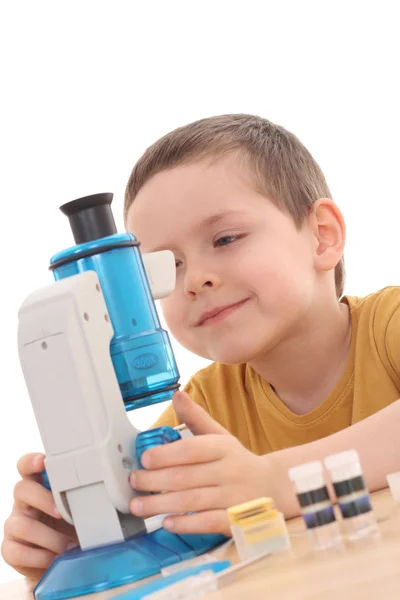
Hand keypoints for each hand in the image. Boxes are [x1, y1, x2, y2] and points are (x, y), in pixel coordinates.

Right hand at [1, 453, 77, 579]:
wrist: (64, 559)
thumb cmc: (74, 525)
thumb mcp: (82, 507)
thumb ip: (89, 494)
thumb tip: (111, 492)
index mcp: (40, 485)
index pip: (27, 466)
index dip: (32, 461)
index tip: (43, 462)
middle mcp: (24, 502)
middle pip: (21, 489)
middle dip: (43, 500)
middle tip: (62, 513)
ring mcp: (15, 524)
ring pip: (21, 524)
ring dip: (48, 537)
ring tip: (68, 546)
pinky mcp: (10, 549)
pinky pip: (16, 552)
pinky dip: (39, 558)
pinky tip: (54, 559)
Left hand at [129, 392, 267, 535]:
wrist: (274, 487)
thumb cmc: (237, 460)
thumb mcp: (220, 436)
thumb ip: (196, 418)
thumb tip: (177, 395)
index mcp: (223, 448)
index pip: (193, 450)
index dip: (166, 454)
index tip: (144, 459)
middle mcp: (229, 471)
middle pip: (187, 477)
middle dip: (155, 481)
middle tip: (134, 482)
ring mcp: (233, 497)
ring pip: (193, 501)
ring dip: (162, 504)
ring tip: (138, 505)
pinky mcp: (234, 521)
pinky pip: (209, 523)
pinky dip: (187, 524)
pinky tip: (167, 523)